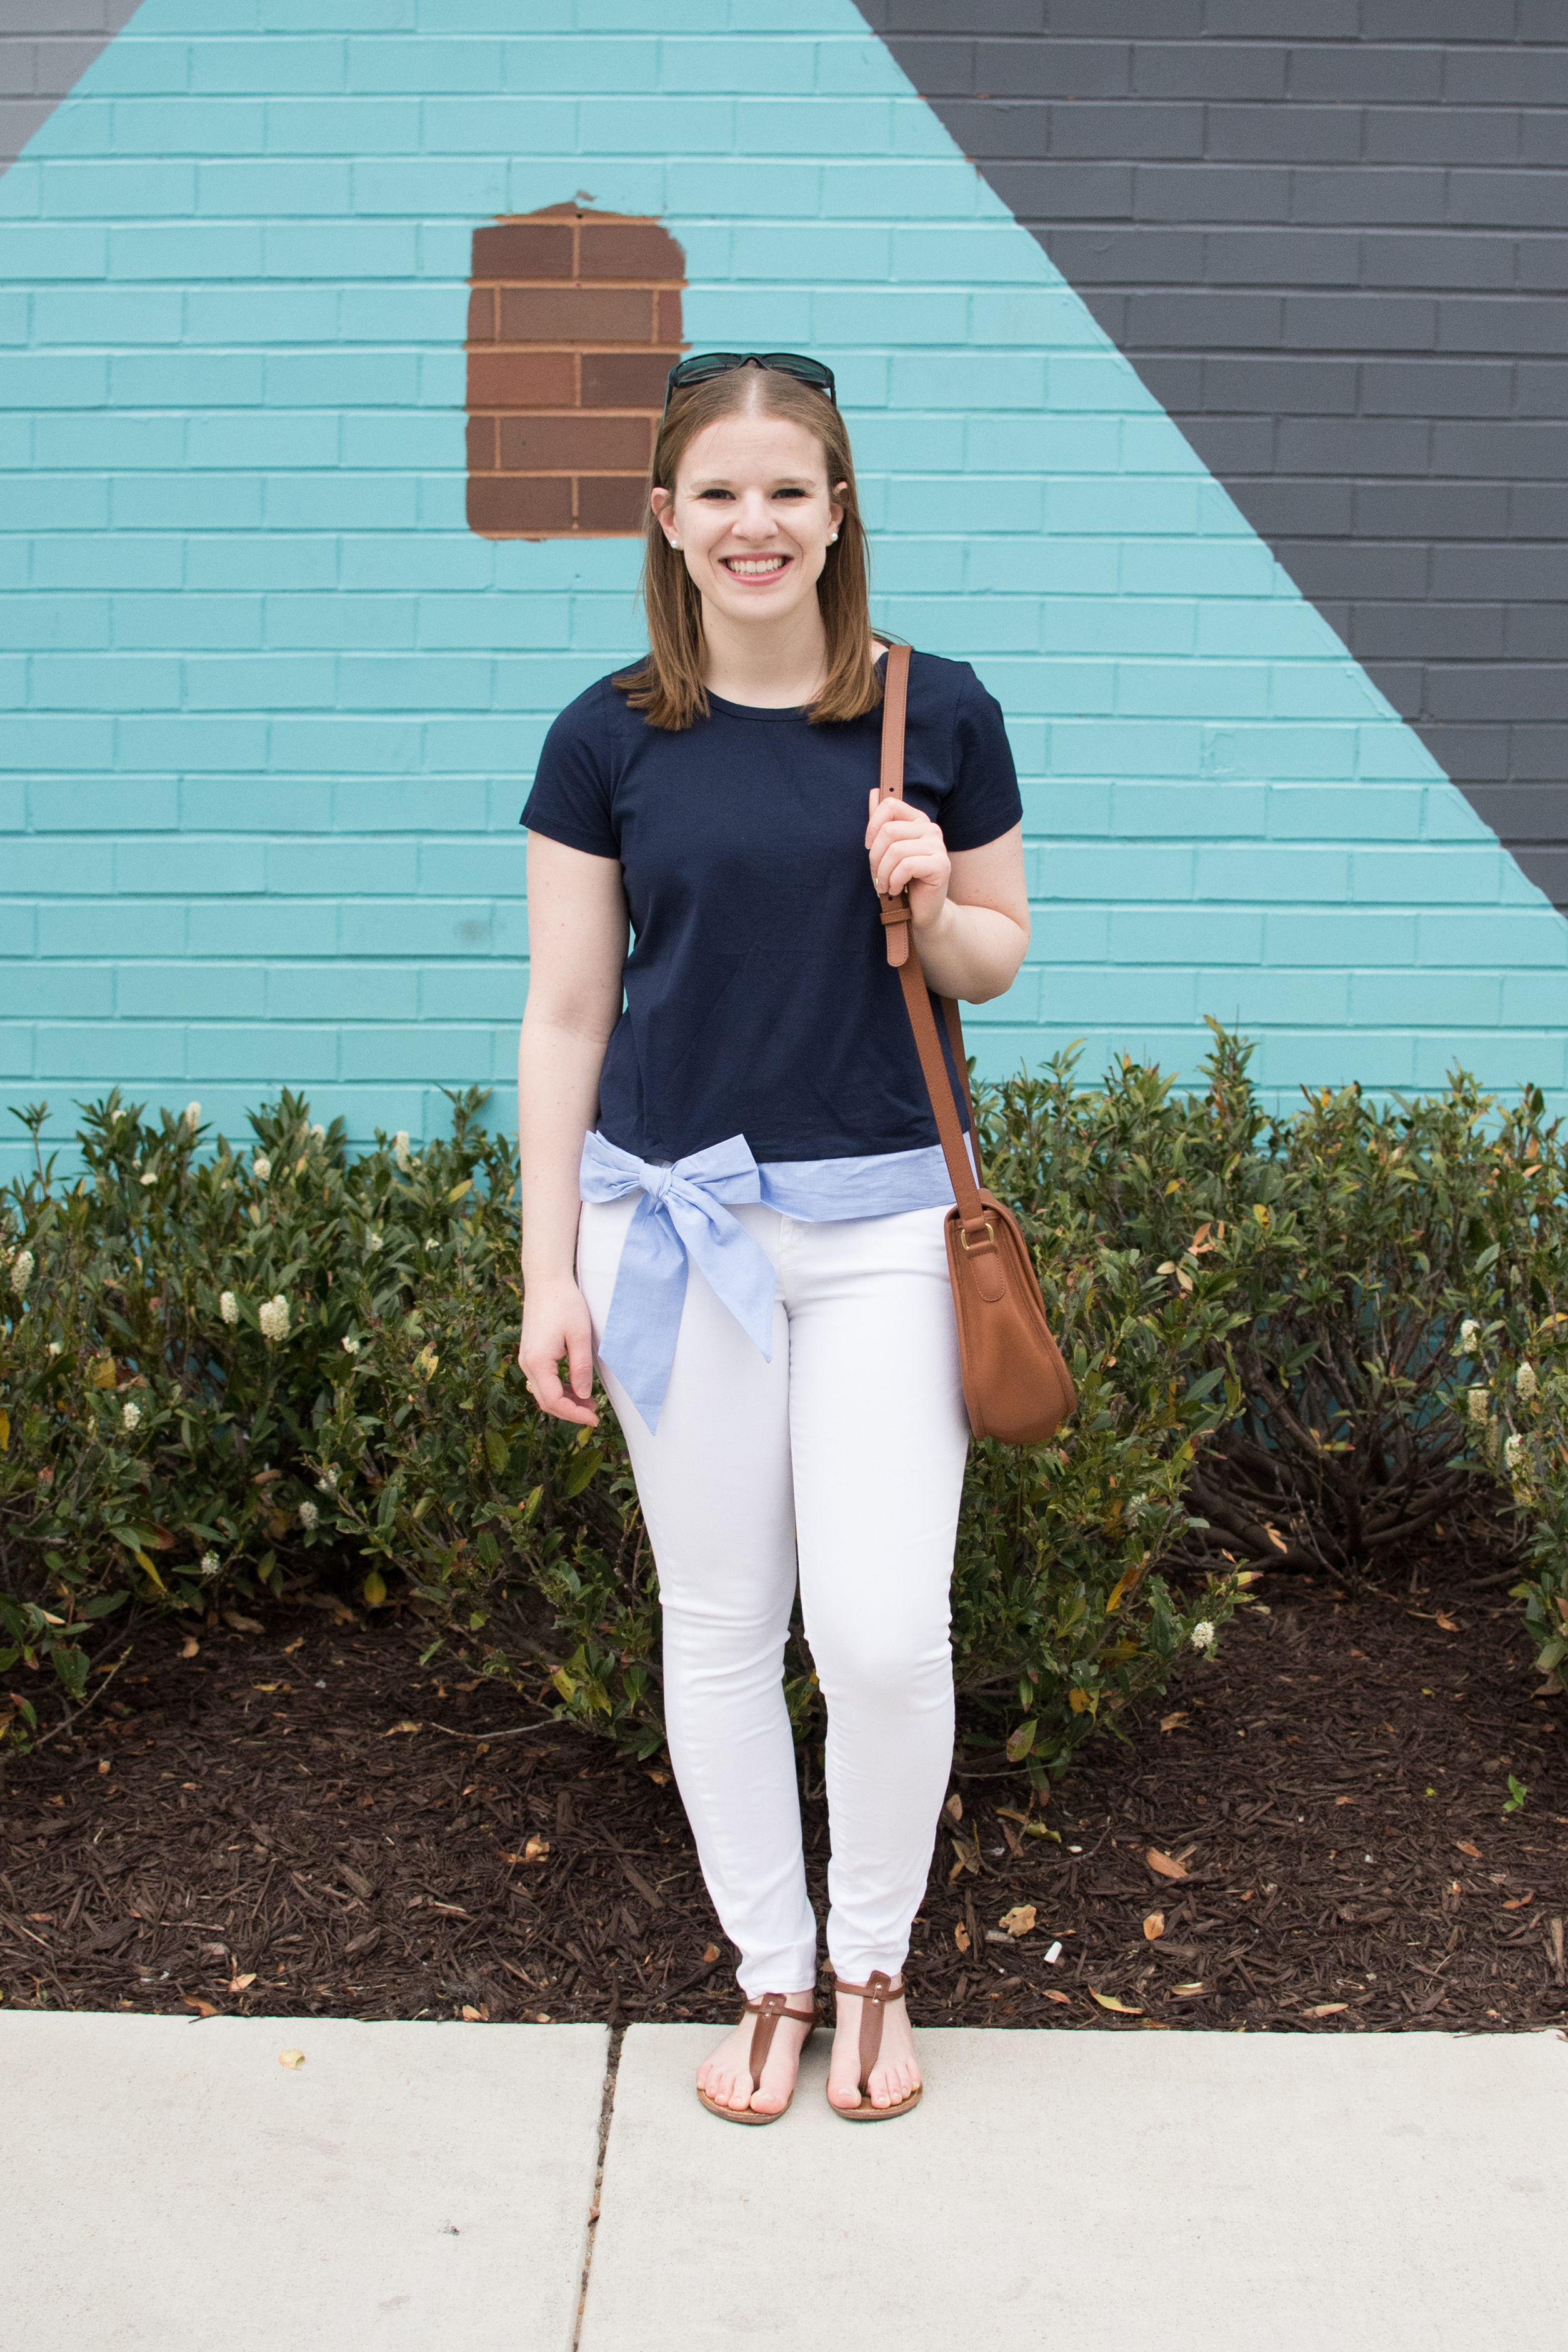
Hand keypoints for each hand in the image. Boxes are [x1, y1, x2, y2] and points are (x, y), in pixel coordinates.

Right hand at [518, 1276, 599, 1427]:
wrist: (546, 1281)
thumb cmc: (565, 1303)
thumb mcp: (580, 1336)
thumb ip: (581, 1368)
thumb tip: (584, 1395)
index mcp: (537, 1361)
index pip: (554, 1400)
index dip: (575, 1414)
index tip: (594, 1417)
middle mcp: (526, 1363)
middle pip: (546, 1401)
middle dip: (570, 1411)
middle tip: (594, 1413)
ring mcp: (526, 1358)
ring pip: (543, 1392)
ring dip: (565, 1401)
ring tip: (588, 1403)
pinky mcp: (531, 1354)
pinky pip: (542, 1380)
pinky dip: (559, 1389)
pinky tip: (576, 1387)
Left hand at [866, 789, 949, 935]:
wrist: (924, 911)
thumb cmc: (903, 880)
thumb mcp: (888, 850)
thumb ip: (882, 823)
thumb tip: (873, 792)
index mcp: (918, 820)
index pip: (889, 804)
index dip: (872, 825)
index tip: (869, 846)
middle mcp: (931, 829)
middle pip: (888, 831)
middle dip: (875, 858)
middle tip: (877, 876)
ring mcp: (939, 846)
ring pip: (895, 851)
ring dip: (884, 874)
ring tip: (885, 886)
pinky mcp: (941, 865)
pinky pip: (907, 866)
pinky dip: (895, 881)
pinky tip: (896, 890)